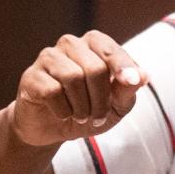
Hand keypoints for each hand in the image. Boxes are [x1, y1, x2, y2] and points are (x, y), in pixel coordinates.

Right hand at [10, 30, 148, 146]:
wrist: (53, 129)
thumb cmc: (90, 110)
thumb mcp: (117, 105)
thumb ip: (128, 90)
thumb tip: (143, 75)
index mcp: (95, 44)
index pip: (110, 50)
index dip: (123, 67)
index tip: (133, 82)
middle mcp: (71, 44)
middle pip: (95, 68)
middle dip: (101, 100)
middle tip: (99, 116)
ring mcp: (48, 57)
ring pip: (73, 78)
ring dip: (82, 107)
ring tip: (82, 116)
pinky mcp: (31, 76)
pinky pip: (51, 91)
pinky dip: (63, 110)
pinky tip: (62, 114)